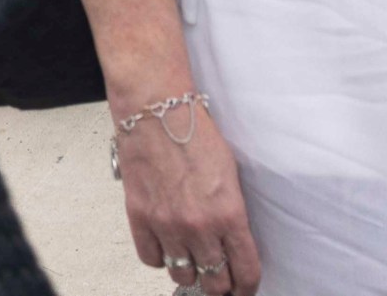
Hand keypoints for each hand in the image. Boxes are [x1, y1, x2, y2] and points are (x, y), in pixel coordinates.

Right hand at [113, 94, 258, 295]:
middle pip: (215, 282)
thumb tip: (233, 240)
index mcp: (229, 214)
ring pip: (182, 275)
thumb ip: (232, 212)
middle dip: (221, 285)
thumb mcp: (231, 174)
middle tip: (221, 280)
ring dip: (190, 271)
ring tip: (193, 262)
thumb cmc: (194, 132)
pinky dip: (159, 256)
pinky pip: (151, 258)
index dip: (247, 286)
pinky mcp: (139, 217)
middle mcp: (199, 226)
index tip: (244, 287)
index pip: (245, 271)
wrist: (155, 110)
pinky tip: (166, 245)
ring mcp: (166, 224)